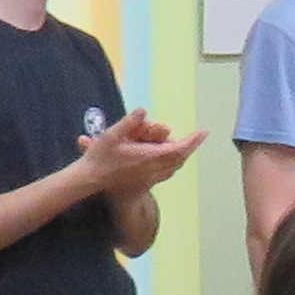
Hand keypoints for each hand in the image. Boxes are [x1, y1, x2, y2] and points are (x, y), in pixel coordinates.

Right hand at [80, 111, 200, 189]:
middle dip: (189, 147)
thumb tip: (143, 109)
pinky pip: (166, 173)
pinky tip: (170, 161)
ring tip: (184, 146)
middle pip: (180, 158)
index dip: (192, 141)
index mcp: (148, 157)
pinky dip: (173, 165)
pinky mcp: (145, 184)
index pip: (178, 149)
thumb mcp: (111, 135)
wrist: (90, 181)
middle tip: (196, 137)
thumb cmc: (100, 158)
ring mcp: (150, 178)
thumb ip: (129, 122)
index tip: (203, 132)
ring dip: (181, 156)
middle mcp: (153, 169)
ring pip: (174, 167)